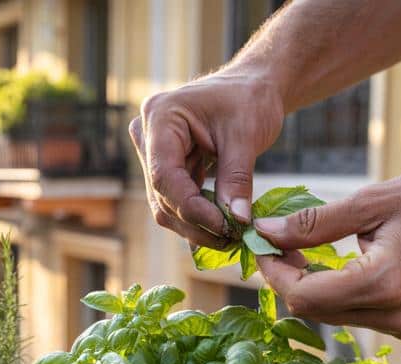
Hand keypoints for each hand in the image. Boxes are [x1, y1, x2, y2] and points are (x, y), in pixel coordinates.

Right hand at [130, 71, 285, 247]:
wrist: (252, 87)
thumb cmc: (250, 100)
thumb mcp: (247, 136)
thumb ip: (237, 179)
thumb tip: (236, 221)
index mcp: (161, 116)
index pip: (164, 175)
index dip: (191, 207)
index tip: (224, 227)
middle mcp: (147, 134)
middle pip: (162, 194)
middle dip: (195, 221)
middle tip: (231, 238)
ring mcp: (153, 152)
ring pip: (166, 203)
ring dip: (196, 225)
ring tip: (230, 235)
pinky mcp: (165, 166)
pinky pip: (176, 200)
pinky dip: (198, 216)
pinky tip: (222, 227)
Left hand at [254, 166, 400, 337]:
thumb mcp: (370, 201)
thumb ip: (314, 222)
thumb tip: (267, 233)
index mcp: (383, 283)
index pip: (304, 294)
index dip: (273, 272)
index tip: (262, 244)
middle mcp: (393, 314)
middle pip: (313, 309)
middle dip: (287, 277)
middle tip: (277, 242)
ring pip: (330, 314)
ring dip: (308, 285)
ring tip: (301, 249)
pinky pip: (353, 314)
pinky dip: (334, 292)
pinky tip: (333, 265)